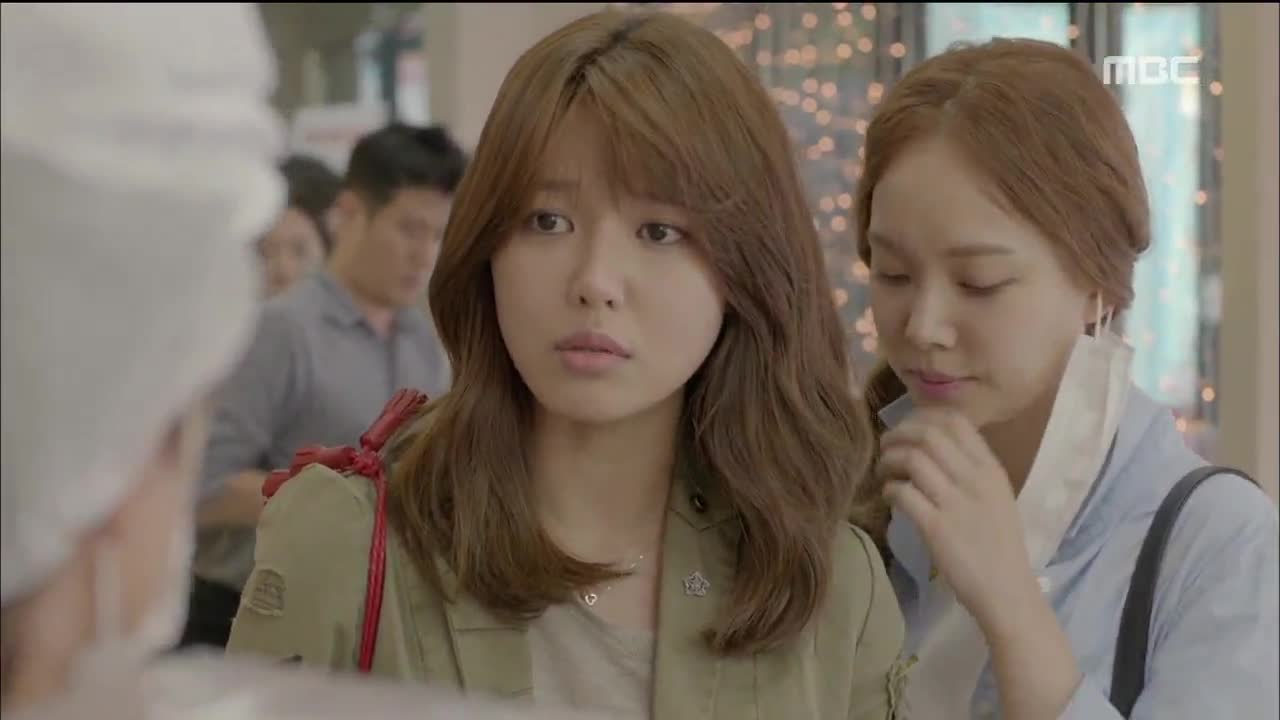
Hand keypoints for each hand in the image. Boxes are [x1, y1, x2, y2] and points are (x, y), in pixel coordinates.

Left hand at [878, 408, 1039, 630]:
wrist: (1007, 591)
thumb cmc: (999, 547)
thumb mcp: (996, 498)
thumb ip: (970, 471)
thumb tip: (934, 447)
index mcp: (991, 469)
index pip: (955, 421)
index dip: (922, 417)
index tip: (907, 428)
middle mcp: (975, 479)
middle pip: (928, 433)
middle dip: (899, 434)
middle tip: (886, 447)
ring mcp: (956, 502)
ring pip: (912, 458)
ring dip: (889, 460)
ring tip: (883, 472)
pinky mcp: (936, 527)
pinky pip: (903, 492)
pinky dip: (889, 489)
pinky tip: (889, 497)